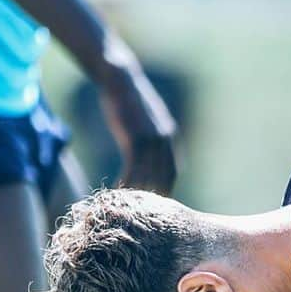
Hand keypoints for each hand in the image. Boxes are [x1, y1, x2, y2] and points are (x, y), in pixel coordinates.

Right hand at [99, 63, 176, 193]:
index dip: (164, 190)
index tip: (154, 204)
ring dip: (139, 193)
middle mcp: (166, 142)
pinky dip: (127, 181)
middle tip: (143, 214)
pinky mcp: (136, 137)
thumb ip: (150, 143)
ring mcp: (152, 139)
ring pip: (148, 175)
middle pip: (164, 178)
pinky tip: (118, 190)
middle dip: (154, 197)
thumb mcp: (145, 124)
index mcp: (170, 141)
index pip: (172, 173)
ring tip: (128, 206)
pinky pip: (134, 167)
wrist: (118, 77)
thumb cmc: (127, 103)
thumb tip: (148, 163)